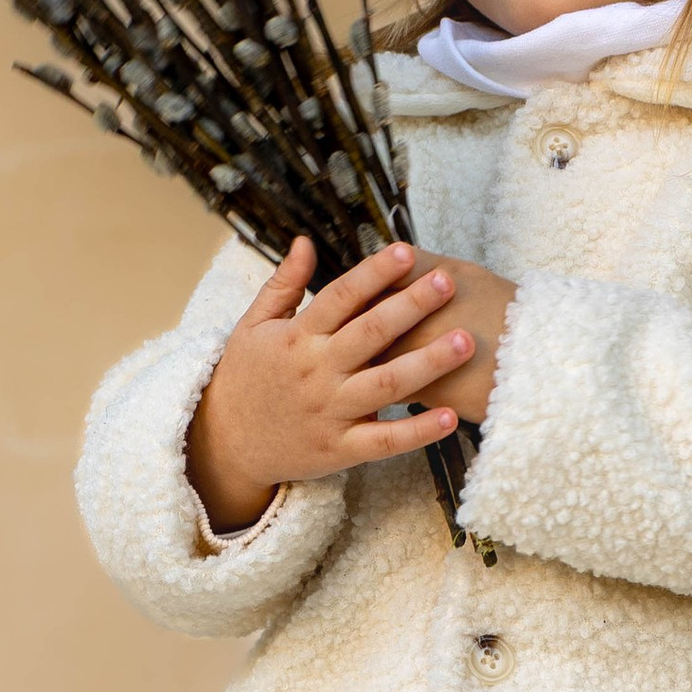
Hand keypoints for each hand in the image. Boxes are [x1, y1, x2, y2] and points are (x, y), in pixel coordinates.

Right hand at [185, 240, 506, 532]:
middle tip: (448, 281)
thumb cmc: (245, 378)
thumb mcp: (252, 326)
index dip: (373, 273)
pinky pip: (385, 441)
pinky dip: (418, 432)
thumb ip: (283, 285)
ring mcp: (330, 412)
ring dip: (428, 363)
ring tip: (466, 341)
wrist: (225, 445)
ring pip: (386, 385)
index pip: (340, 297)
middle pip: (370, 333)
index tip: (406, 250)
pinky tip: (451, 416)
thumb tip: (305, 241)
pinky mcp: (340, 450)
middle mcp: (316, 372)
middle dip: (411, 306)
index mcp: (298, 337)